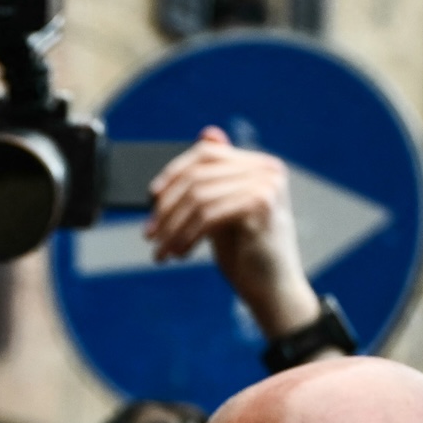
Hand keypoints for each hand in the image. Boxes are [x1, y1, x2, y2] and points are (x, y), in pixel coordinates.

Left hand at [147, 125, 324, 341]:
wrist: (272, 290)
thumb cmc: (245, 252)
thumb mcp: (222, 210)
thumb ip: (214, 179)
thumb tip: (207, 131)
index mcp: (259, 165)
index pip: (207, 154)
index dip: (174, 172)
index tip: (151, 198)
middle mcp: (267, 169)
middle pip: (198, 177)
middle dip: (167, 209)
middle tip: (150, 235)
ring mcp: (266, 185)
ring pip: (198, 198)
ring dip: (172, 228)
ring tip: (161, 251)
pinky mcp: (261, 206)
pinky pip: (208, 215)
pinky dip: (187, 236)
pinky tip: (178, 254)